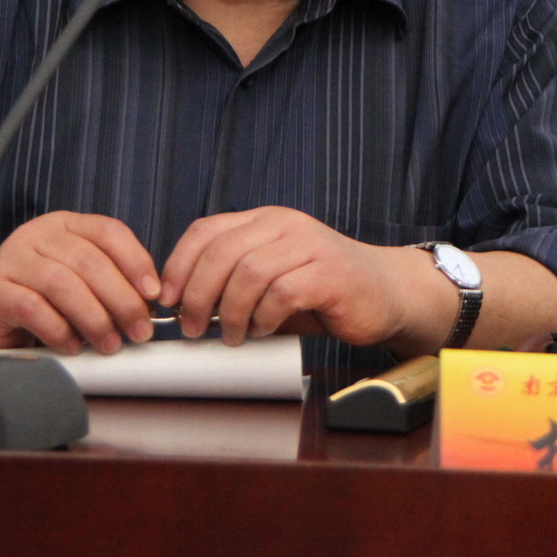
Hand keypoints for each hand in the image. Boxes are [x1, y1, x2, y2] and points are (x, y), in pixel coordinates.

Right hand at [0, 211, 160, 353]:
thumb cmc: (39, 297)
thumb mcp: (78, 280)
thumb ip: (108, 282)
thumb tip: (146, 305)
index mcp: (65, 225)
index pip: (109, 232)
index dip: (136, 261)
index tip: (154, 294)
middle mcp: (38, 235)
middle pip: (89, 261)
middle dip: (121, 299)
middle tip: (138, 330)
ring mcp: (13, 260)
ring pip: (63, 284)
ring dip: (94, 318)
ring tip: (110, 343)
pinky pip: (33, 309)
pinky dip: (59, 330)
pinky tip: (72, 346)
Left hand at [160, 207, 449, 348]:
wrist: (387, 293)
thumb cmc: (324, 292)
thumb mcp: (273, 279)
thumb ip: (236, 283)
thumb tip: (186, 310)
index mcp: (265, 221)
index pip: (206, 230)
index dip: (179, 265)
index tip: (168, 300)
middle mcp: (285, 225)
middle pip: (222, 252)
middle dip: (199, 294)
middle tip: (193, 328)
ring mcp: (309, 246)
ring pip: (249, 272)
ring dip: (231, 311)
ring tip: (232, 336)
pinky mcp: (330, 274)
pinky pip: (283, 293)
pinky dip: (265, 317)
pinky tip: (265, 331)